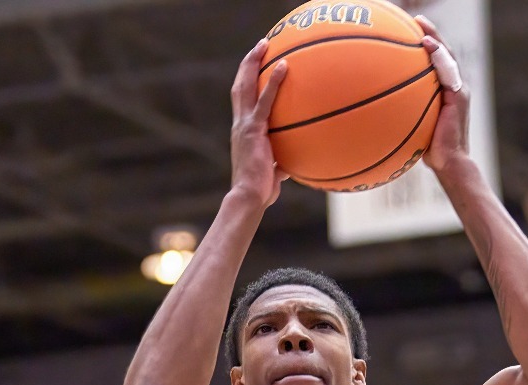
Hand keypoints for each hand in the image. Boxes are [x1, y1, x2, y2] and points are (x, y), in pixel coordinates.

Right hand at [229, 40, 286, 205]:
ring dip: (253, 62)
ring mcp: (245, 125)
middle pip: (239, 86)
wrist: (249, 196)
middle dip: (248, 64)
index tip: (255, 67)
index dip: (246, 82)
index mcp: (242, 132)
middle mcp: (240, 124)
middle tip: (260, 46)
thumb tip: (288, 167)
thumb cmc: (260, 191)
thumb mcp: (271, 174)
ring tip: (265, 44)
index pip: (242, 101)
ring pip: (245, 86)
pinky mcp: (254, 129)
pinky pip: (266, 100)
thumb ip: (278, 165)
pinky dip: (274, 81)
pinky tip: (284, 66)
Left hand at [416, 15, 471, 175]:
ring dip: (435, 38)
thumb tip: (370, 111)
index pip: (435, 62)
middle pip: (443, 53)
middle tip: (416, 19)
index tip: (409, 31)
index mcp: (444, 91)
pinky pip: (448, 71)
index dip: (425, 45)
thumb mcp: (411, 128)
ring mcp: (458, 90)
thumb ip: (400, 114)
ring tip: (422, 25)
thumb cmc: (428, 150)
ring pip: (448, 57)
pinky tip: (427, 46)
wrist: (449, 163)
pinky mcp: (459, 96)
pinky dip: (438, 56)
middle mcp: (453, 86)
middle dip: (431, 34)